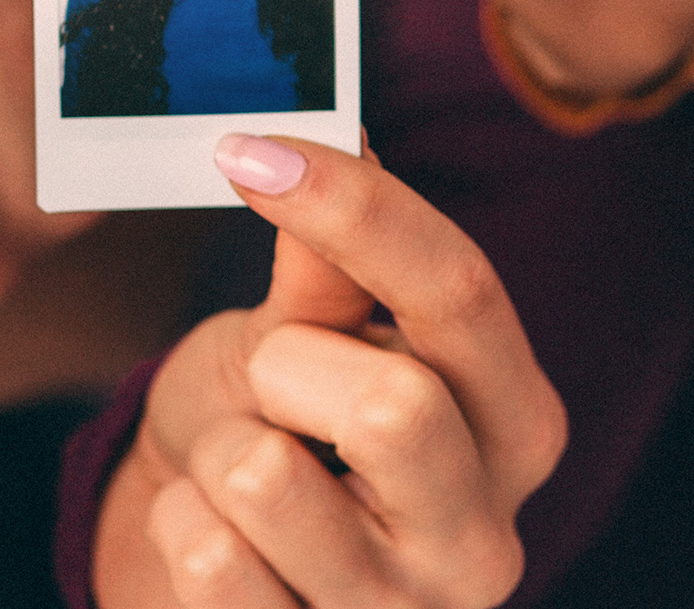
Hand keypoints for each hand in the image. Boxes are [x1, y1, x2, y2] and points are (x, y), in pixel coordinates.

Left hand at [95, 136, 563, 607]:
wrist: (205, 567)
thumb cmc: (271, 431)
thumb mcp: (297, 336)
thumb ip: (326, 263)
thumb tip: (340, 128)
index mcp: (513, 423)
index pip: (461, 294)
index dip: (355, 207)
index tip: (244, 148)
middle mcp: (483, 536)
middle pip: (395, 406)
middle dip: (284, 368)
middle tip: (264, 384)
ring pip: (268, 480)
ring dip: (217, 450)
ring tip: (234, 472)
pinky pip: (206, 556)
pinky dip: (180, 521)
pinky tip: (212, 542)